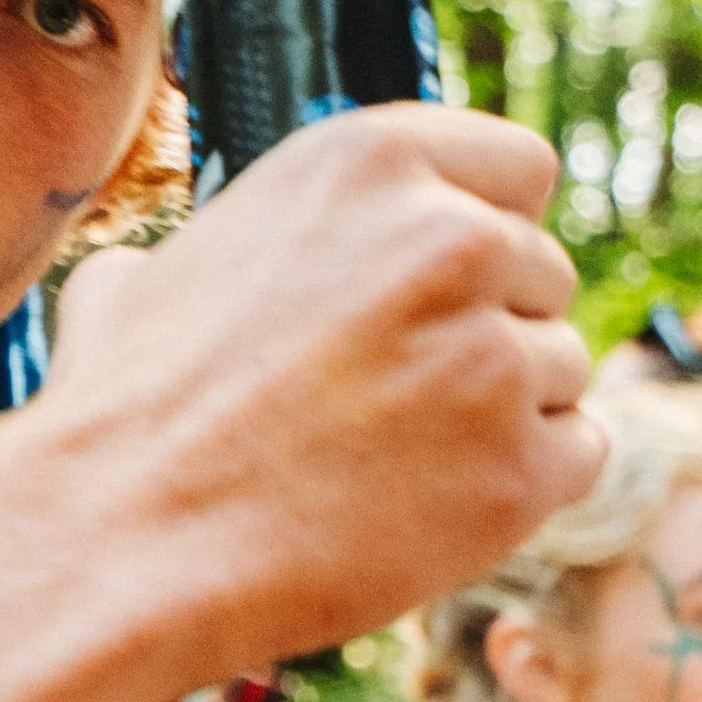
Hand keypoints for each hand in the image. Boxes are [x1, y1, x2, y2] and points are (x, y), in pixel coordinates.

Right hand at [47, 106, 598, 677]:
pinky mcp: (521, 469)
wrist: (123, 541)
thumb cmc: (123, 414)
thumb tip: (165, 274)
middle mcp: (452, 238)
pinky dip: (525, 483)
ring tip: (389, 457)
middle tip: (390, 397)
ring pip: (560, 369)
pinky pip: (578, 452)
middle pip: (544, 275)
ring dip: (501, 411)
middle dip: (488, 330)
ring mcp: (495, 355)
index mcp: (371, 161)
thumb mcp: (155, 272)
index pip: (520, 171)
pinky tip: (431, 503)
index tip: (443, 287)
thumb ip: (227, 249)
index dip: (486, 230)